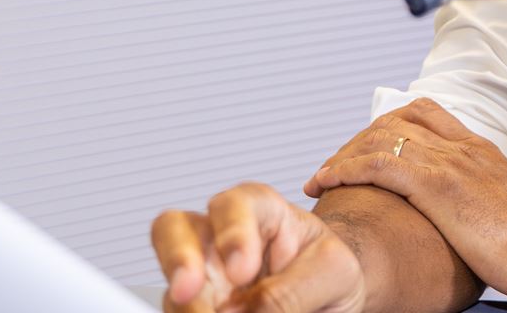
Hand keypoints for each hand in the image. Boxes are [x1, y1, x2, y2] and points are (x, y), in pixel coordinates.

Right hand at [151, 181, 370, 312]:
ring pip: (172, 285)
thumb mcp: (334, 271)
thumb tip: (244, 310)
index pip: (236, 203)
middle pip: (173, 229)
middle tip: (189, 292)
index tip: (241, 270)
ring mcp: (204, 279)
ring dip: (186, 306)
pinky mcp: (196, 309)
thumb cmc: (329, 271)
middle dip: (178, 259)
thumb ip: (295, 288)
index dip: (231, 231)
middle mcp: (221, 240)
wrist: (329, 301)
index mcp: (262, 212)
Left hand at [304, 98, 506, 302]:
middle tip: (337, 165)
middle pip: (397, 120)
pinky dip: (344, 168)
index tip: (367, 151)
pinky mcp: (437, 185)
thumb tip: (480, 236)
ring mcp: (450, 163)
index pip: (427, 115)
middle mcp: (464, 148)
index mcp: (483, 152)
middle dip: (360, 139)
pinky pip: (376, 163)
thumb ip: (488, 215)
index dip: (390, 128)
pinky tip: (326, 181)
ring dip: (344, 153)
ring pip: (381, 136)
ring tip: (323, 175)